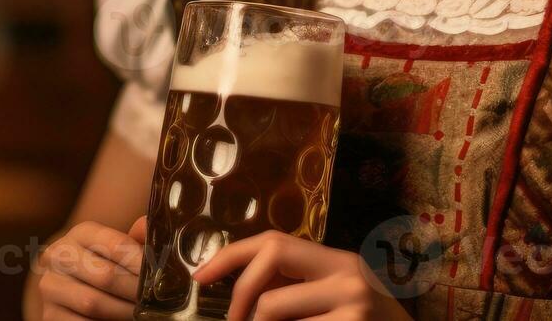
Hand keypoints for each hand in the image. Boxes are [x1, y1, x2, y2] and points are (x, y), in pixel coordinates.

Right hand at [33, 216, 146, 319]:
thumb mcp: (118, 249)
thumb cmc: (105, 265)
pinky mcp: (48, 314)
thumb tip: (146, 225)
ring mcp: (50, 285)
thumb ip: (136, 239)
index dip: (141, 263)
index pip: (116, 245)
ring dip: (122, 311)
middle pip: (105, 275)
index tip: (161, 276)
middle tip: (154, 301)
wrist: (71, 288)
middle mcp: (58, 255)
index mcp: (82, 233)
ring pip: (92, 302)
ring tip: (141, 314)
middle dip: (134, 291)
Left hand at [191, 230, 413, 320]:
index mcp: (337, 260)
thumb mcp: (335, 297)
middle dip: (239, 295)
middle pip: (269, 262)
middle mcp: (348, 273)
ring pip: (271, 310)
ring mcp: (353, 303)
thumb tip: (237, 287)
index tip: (199, 276)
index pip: (273, 241)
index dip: (229, 255)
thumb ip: (295, 286)